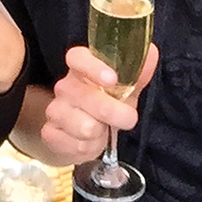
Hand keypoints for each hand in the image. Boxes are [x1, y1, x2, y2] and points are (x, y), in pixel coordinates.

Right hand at [39, 44, 158, 165]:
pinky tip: (89, 142)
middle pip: (88, 98)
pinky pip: (76, 145)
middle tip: (128, 119)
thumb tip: (152, 53)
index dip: (93, 67)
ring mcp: (55, 110)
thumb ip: (137, 73)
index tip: (112, 79)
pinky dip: (89, 148)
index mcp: (81, 68)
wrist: (77, 134)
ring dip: (101, 133)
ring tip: (102, 130)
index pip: (77, 58)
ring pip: (84, 126)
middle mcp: (64, 86)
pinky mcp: (50, 133)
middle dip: (115, 113)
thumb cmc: (106, 103)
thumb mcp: (125, 89)